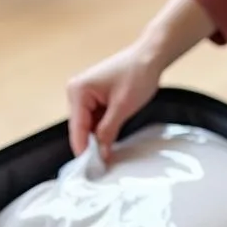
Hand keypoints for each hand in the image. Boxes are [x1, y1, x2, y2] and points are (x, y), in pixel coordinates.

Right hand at [66, 42, 162, 160]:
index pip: (77, 129)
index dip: (84, 151)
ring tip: (108, 155)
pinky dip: (103, 130)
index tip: (91, 170)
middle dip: (91, 146)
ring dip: (98, 139)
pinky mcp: (94, 98)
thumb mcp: (123, 108)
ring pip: (88, 127)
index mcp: (78, 91)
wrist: (150, 56)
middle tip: (102, 166)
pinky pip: (95, 120)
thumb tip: (100, 155)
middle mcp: (76, 92)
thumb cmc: (138, 74)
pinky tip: (111, 140)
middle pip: (80, 129)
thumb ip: (108, 132)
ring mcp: (84, 94)